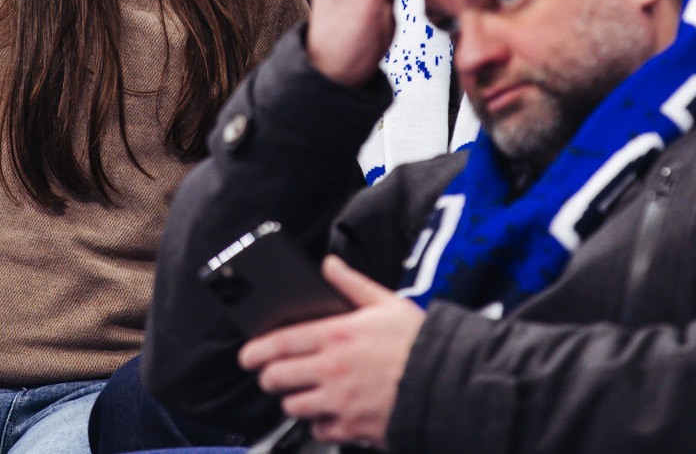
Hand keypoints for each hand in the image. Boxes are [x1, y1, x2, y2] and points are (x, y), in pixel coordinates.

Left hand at [238, 257, 424, 449]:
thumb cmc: (419, 344)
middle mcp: (331, 369)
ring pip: (293, 406)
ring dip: (294, 400)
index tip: (248, 355)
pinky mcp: (351, 427)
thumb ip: (351, 284)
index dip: (256, 350)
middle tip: (273, 374)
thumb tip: (329, 265)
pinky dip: (319, 424)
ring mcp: (339, 401)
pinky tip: (329, 413)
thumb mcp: (386, 303)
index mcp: (336, 335)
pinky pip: (318, 431)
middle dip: (270, 376)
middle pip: (277, 378)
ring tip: (303, 392)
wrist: (447, 383)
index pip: (280, 342)